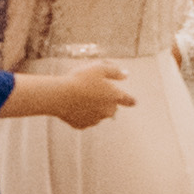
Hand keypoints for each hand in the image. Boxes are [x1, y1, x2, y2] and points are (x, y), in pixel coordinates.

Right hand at [11, 61, 127, 130]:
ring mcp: (95, 120)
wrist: (60, 96)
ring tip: (79, 96)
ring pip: (97, 114)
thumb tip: (126, 75)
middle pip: (111, 107)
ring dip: (93, 107)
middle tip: (91, 90)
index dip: (130, 100)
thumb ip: (115, 71)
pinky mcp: (82, 125)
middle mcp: (107, 111)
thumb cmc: (79, 79)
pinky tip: (72, 105)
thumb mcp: (99, 68)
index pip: (128, 100)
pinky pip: (84, 119)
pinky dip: (80, 114)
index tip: (134, 102)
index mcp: (114, 97)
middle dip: (105, 101)